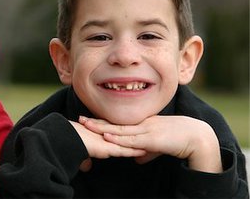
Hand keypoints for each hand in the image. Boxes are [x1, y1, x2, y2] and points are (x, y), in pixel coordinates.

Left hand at [80, 115, 221, 172]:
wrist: (196, 137)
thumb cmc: (178, 141)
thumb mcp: (158, 147)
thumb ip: (146, 152)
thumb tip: (136, 159)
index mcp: (142, 125)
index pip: (118, 123)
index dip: (103, 122)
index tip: (89, 120)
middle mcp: (141, 125)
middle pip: (114, 123)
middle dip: (97, 122)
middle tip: (80, 118)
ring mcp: (145, 130)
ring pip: (119, 129)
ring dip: (103, 128)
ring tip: (88, 126)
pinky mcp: (151, 139)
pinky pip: (131, 139)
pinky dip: (118, 138)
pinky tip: (107, 136)